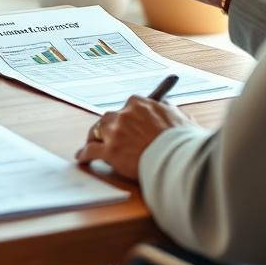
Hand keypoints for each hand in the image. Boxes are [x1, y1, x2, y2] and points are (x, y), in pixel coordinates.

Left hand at [75, 95, 192, 180]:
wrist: (178, 160)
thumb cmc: (183, 142)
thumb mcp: (181, 119)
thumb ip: (170, 110)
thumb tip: (167, 106)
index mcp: (141, 104)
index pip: (129, 106)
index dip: (127, 117)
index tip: (127, 123)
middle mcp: (125, 114)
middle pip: (110, 117)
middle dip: (109, 127)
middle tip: (109, 136)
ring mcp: (116, 132)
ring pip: (98, 130)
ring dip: (94, 137)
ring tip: (91, 143)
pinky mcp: (110, 151)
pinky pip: (91, 150)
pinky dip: (85, 154)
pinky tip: (82, 158)